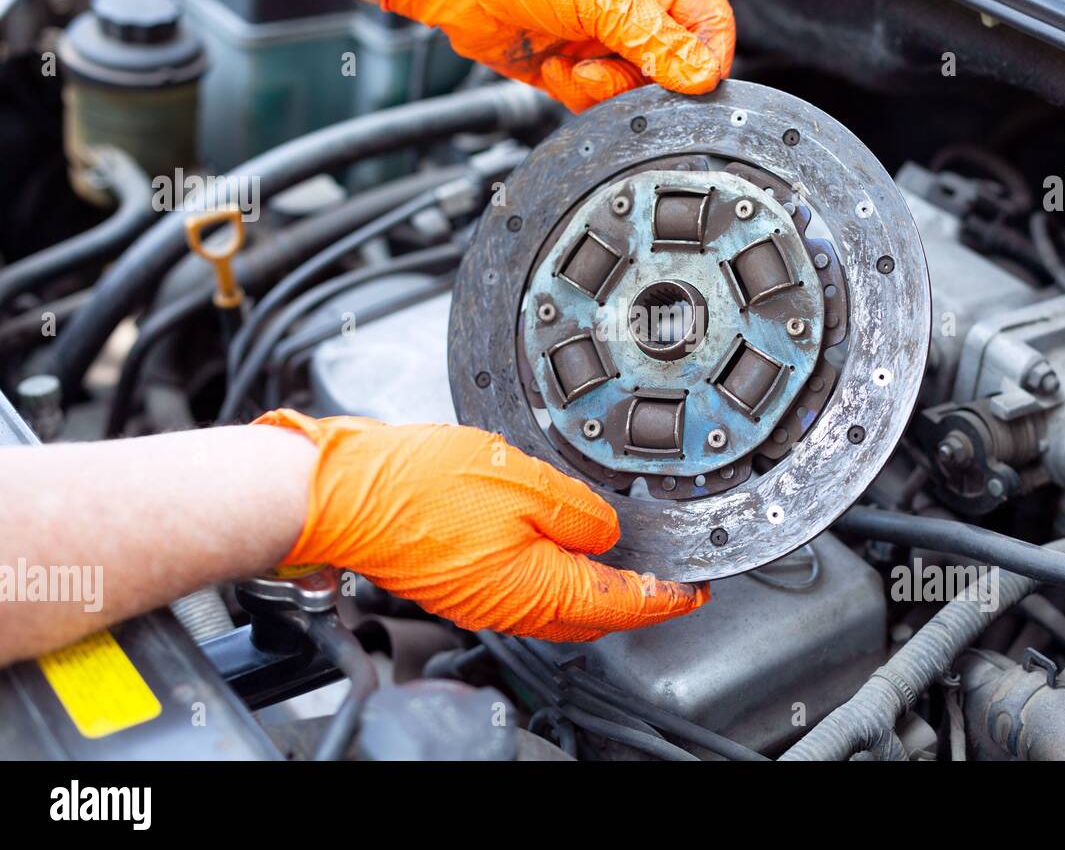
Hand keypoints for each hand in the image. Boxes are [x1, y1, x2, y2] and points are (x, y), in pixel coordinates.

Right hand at [255, 410, 708, 640]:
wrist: (342, 493)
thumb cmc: (416, 487)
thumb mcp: (521, 482)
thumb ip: (576, 512)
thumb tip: (606, 532)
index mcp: (538, 588)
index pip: (624, 603)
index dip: (666, 596)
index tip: (692, 589)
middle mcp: (512, 606)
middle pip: (592, 612)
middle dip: (633, 596)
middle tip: (662, 573)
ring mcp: (483, 597)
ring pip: (557, 601)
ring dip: (591, 581)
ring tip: (616, 554)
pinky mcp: (460, 580)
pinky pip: (523, 585)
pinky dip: (552, 569)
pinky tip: (552, 540)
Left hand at [381, 0, 735, 110]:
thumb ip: (659, 42)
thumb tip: (700, 75)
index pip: (709, 22)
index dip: (707, 55)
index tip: (696, 81)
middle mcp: (633, 9)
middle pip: (671, 68)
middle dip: (642, 78)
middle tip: (617, 68)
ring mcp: (602, 41)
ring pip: (632, 91)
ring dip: (604, 89)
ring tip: (578, 67)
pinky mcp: (573, 70)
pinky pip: (595, 102)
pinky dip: (576, 93)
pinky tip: (556, 68)